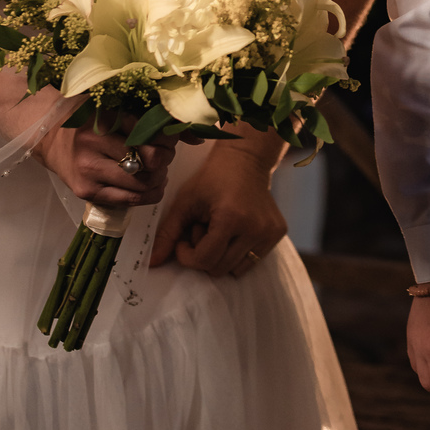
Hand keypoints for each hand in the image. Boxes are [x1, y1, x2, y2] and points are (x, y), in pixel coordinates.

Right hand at [34, 118, 176, 207]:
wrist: (51, 137)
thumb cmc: (92, 119)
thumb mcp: (120, 108)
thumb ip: (158, 120)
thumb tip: (199, 136)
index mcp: (105, 117)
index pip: (153, 133)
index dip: (170, 138)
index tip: (168, 137)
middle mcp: (93, 143)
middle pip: (152, 161)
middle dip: (165, 159)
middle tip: (162, 154)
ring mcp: (88, 170)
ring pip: (143, 184)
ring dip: (158, 179)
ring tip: (154, 170)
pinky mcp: (86, 192)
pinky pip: (130, 201)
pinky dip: (148, 195)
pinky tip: (150, 185)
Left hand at [150, 137, 285, 276]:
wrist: (246, 160)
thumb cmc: (211, 179)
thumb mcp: (185, 203)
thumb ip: (167, 234)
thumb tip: (151, 264)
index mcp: (232, 218)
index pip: (204, 260)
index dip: (187, 255)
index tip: (185, 238)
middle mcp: (255, 228)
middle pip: (219, 268)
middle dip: (204, 254)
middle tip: (203, 229)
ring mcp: (270, 232)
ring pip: (235, 269)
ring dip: (221, 256)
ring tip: (219, 230)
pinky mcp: (278, 233)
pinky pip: (251, 261)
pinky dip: (237, 253)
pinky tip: (235, 231)